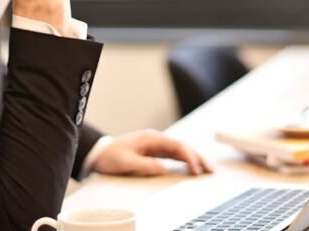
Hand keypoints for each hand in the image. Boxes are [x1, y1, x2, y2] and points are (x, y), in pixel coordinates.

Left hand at [92, 130, 213, 176]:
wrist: (98, 153)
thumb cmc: (110, 156)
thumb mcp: (126, 162)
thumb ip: (145, 165)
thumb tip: (164, 169)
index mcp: (151, 138)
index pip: (176, 146)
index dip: (189, 157)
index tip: (196, 169)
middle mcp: (156, 140)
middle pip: (182, 147)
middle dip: (198, 157)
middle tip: (211, 170)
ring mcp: (155, 145)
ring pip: (180, 151)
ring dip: (194, 159)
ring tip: (206, 170)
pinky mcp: (154, 152)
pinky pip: (173, 155)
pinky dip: (185, 161)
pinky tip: (192, 168)